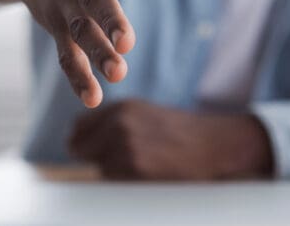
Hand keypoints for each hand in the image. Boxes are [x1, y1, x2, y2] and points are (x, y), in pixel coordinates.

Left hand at [68, 99, 273, 179]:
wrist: (214, 146)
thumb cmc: (181, 133)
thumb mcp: (143, 115)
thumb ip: (111, 123)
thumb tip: (75, 140)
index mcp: (120, 108)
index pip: (78, 128)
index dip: (83, 142)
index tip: (91, 149)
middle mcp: (118, 123)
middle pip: (79, 148)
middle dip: (93, 158)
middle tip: (120, 161)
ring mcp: (124, 145)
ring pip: (98, 168)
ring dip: (113, 171)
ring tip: (143, 165)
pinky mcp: (132, 168)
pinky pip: (113, 181)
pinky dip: (125, 182)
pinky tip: (148, 174)